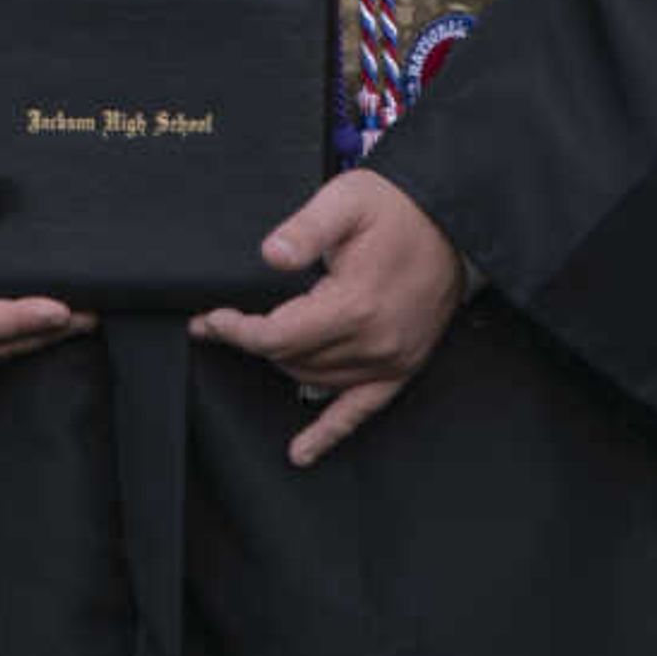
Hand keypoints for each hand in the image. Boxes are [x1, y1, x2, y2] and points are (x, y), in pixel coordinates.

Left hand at [192, 167, 463, 465]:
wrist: (448, 221)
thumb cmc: (394, 210)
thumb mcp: (344, 202)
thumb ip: (305, 229)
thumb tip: (272, 255)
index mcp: (357, 306)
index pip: (277, 336)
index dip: (235, 331)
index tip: (208, 320)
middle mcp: (377, 342)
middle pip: (290, 359)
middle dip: (251, 341)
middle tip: (223, 321)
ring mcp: (393, 360)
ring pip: (314, 381)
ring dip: (281, 362)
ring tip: (256, 340)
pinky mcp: (404, 367)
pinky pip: (362, 411)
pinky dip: (329, 434)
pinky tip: (302, 452)